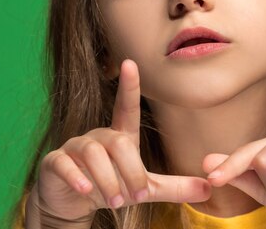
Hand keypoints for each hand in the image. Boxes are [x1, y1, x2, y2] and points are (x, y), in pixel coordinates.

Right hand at [29, 59, 210, 223]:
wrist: (70, 203)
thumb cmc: (112, 187)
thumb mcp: (146, 189)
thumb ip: (175, 187)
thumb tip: (210, 188)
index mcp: (120, 136)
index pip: (126, 107)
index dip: (128, 86)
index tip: (130, 63)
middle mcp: (98, 136)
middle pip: (119, 144)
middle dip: (130, 173)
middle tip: (134, 198)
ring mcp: (75, 147)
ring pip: (94, 155)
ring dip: (108, 181)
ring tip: (115, 202)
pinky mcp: (55, 162)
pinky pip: (65, 164)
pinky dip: (77, 178)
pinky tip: (86, 190)